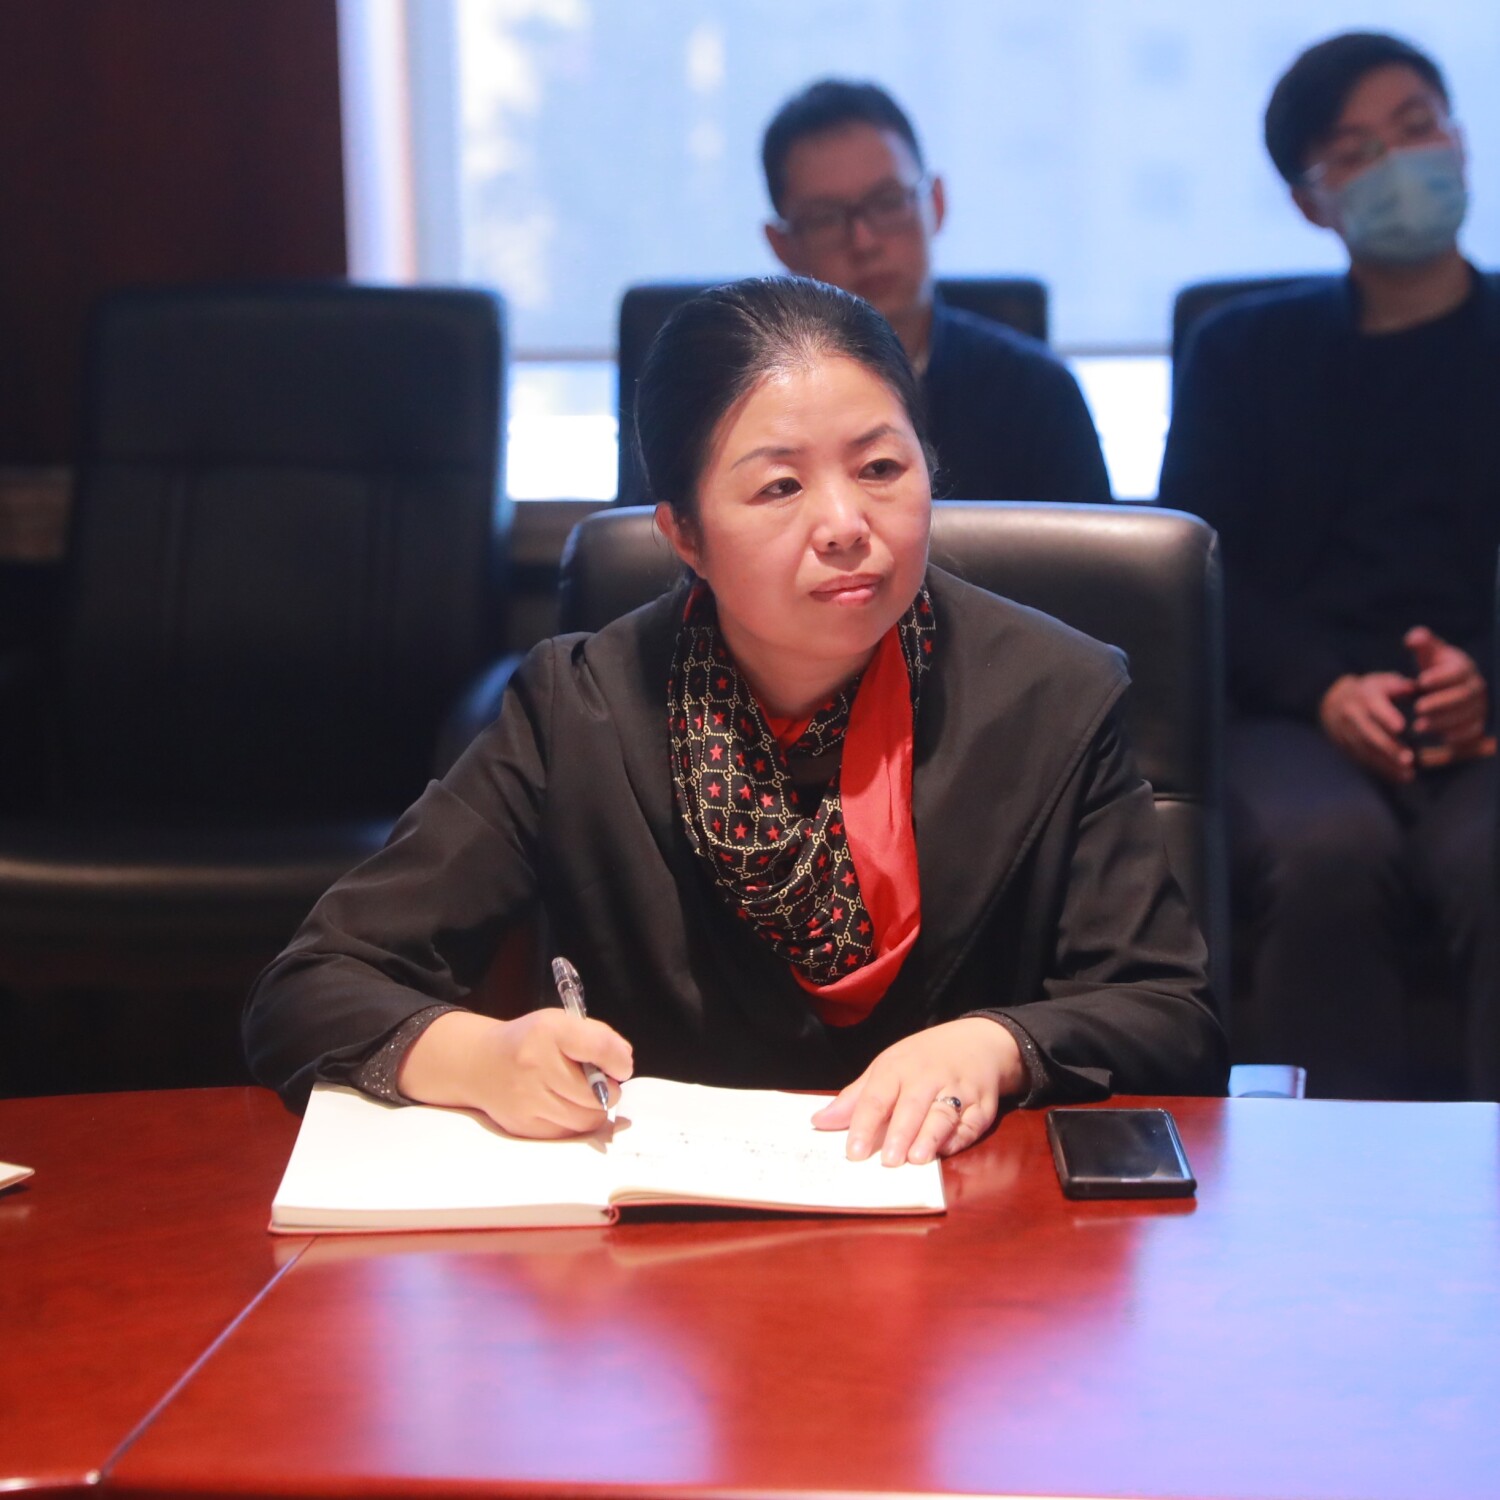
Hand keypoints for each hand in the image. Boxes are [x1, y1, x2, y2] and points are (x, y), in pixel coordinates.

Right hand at [397, 1008, 632, 1137]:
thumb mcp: (560, 1023)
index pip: (599, 1048)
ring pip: (586, 1119)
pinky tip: (567, 1107)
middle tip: (603, 1083)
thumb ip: (596, 1037)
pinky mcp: (523, 1125)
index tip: (622, 1066)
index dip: (620, 1060)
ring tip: (587, 1096)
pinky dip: (576, 1123)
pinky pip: (567, 1133)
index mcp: (549, 1031)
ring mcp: (527, 1099)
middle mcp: (535, 1065)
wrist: (479, 1063)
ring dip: (596, 1110)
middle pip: (597, 1093)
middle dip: (610, 1090)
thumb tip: (624, 1063)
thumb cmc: (530, 1041)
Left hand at [809, 1017, 1025, 1166]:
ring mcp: (958, 1090)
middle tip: (888, 1161)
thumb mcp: (887, 1067)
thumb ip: (855, 1098)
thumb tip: (819, 1122)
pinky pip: (971, 1123)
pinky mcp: (982, 1106)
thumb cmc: (923, 1059)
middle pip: (912, 1106)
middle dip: (900, 1133)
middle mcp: (927, 1077)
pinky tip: (946, 1150)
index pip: (877, 1096)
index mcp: (898, 1068)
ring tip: (916, 1159)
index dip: (864, 1124)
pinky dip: (960, 1137)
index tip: (853, 1152)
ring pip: (942, 1114)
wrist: (980, 1042)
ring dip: (930, 1136)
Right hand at [1318, 672, 1415, 783]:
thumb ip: (1401, 686)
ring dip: (1387, 763)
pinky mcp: (1346, 747)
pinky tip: (1401, 777)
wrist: (1332, 701)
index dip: (1386, 717)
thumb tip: (1417, 688)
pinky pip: (1364, 760)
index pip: (1374, 707)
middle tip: (1408, 759)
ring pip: (1366, 751)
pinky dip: (1382, 769)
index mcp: (1364, 696)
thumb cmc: (1369, 691)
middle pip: (1369, 734)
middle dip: (1389, 747)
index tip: (1402, 727)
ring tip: (1408, 773)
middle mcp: (1352, 716)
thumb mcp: (1383, 682)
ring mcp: (1347, 733)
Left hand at [1405, 627, 1488, 753]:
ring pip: (1468, 715)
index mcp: (1463, 667)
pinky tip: (1439, 738)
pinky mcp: (1477, 723)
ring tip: (1419, 726)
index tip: (1421, 681)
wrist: (1444, 690)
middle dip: (1441, 702)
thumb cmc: (1433, 668)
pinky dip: (1458, 736)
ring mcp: (1479, 705)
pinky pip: (1473, 732)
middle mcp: (1476, 686)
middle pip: (1464, 695)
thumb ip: (1421, 643)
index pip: (1457, 671)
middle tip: (1418, 708)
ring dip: (1444, 722)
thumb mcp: (1427, 654)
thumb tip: (1414, 637)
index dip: (1441, 676)